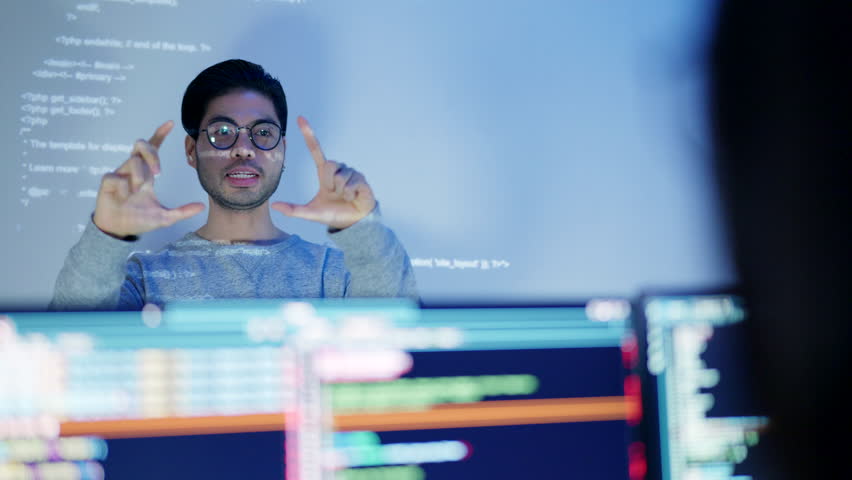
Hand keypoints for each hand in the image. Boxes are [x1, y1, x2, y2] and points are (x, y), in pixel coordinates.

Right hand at [92, 121, 204, 237]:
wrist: (120, 231)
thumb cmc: (139, 219)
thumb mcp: (164, 217)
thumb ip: (182, 211)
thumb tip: (202, 206)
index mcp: (147, 174)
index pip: (153, 148)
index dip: (159, 135)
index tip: (170, 123)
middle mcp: (134, 170)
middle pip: (141, 145)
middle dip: (152, 154)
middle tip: (158, 173)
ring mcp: (120, 174)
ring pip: (132, 161)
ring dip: (138, 176)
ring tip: (137, 191)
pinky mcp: (107, 182)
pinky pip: (115, 177)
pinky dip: (122, 187)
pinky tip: (123, 197)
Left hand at [272, 116, 376, 229]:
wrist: (353, 223)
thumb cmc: (333, 214)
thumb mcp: (311, 213)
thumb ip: (293, 210)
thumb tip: (274, 205)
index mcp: (325, 173)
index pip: (316, 149)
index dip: (308, 134)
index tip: (300, 118)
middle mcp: (338, 169)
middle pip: (330, 164)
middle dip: (330, 182)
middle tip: (334, 193)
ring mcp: (351, 173)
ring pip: (341, 176)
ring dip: (341, 191)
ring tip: (345, 197)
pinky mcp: (362, 179)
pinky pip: (351, 183)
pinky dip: (350, 194)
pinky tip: (353, 198)